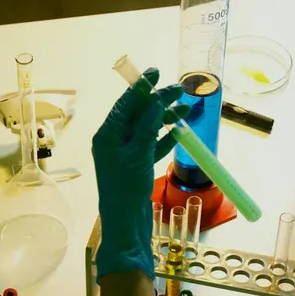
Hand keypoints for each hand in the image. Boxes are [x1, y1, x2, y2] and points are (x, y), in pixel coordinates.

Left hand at [92, 68, 189, 281]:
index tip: (156, 72)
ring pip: (148, 129)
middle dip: (159, 101)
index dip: (142, 87)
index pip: (126, 103)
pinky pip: (152, 145)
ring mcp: (126, 154)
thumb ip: (149, 125)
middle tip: (181, 90)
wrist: (126, 223)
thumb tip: (158, 100)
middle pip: (138, 113)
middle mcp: (114, 141)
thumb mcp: (139, 153)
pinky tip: (181, 130)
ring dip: (166, 118)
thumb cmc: (127, 188)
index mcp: (108, 134)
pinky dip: (166, 137)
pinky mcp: (137, 166)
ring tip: (187, 109)